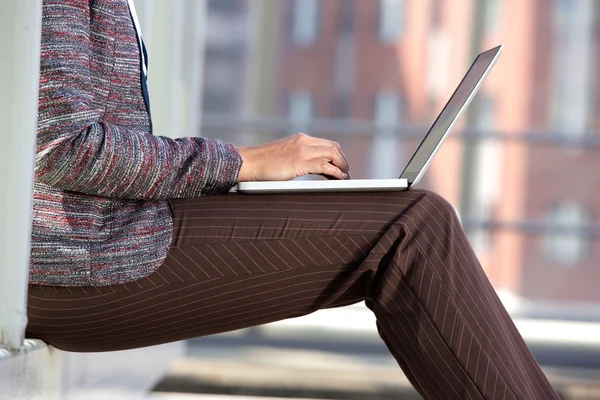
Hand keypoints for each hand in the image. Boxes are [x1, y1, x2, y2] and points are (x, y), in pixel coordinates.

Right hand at [236, 133, 350, 181]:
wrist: (248, 162)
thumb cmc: (261, 163)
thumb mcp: (283, 155)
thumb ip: (296, 158)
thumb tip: (306, 168)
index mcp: (300, 138)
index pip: (326, 143)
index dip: (337, 154)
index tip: (341, 165)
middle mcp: (304, 141)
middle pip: (333, 147)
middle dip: (343, 160)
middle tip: (346, 172)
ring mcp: (302, 151)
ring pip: (332, 154)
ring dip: (342, 166)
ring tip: (345, 177)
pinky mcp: (300, 162)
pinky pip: (325, 166)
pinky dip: (336, 172)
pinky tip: (340, 178)